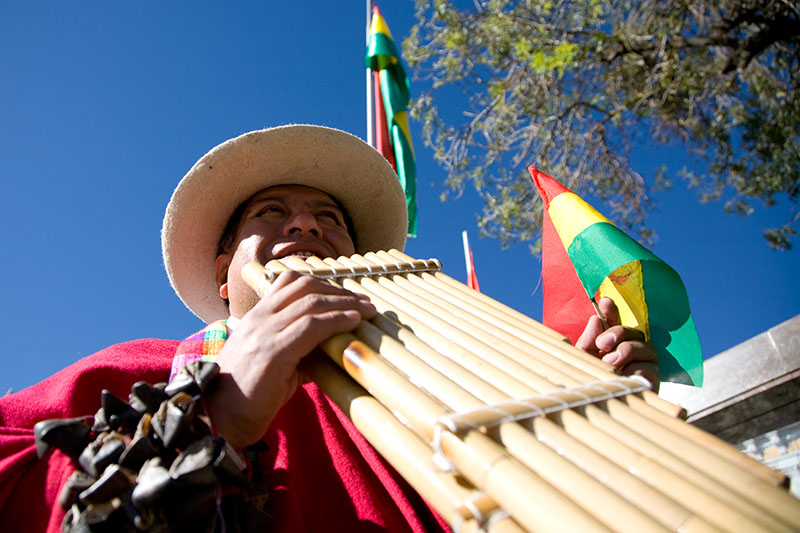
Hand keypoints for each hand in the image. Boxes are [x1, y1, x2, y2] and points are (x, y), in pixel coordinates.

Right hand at [206, 270, 375, 446]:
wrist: (220, 418)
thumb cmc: (248, 393)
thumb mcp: (272, 359)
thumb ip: (296, 346)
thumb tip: (331, 344)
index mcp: (256, 316)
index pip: (289, 281)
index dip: (321, 283)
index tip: (344, 294)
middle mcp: (259, 318)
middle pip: (304, 286)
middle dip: (338, 290)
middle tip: (362, 301)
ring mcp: (265, 333)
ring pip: (311, 303)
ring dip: (345, 303)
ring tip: (366, 310)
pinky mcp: (274, 352)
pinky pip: (311, 327)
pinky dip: (336, 320)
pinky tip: (352, 322)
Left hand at [575, 297, 659, 391]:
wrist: (601, 412)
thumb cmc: (592, 384)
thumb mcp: (584, 362)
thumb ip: (588, 342)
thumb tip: (596, 320)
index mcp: (613, 344)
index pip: (616, 322)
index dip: (612, 311)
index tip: (605, 302)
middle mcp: (632, 352)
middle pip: (634, 332)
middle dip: (618, 333)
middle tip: (603, 344)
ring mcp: (645, 366)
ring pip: (647, 348)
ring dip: (627, 351)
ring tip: (610, 363)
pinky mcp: (653, 382)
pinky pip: (651, 368)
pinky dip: (635, 370)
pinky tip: (623, 376)